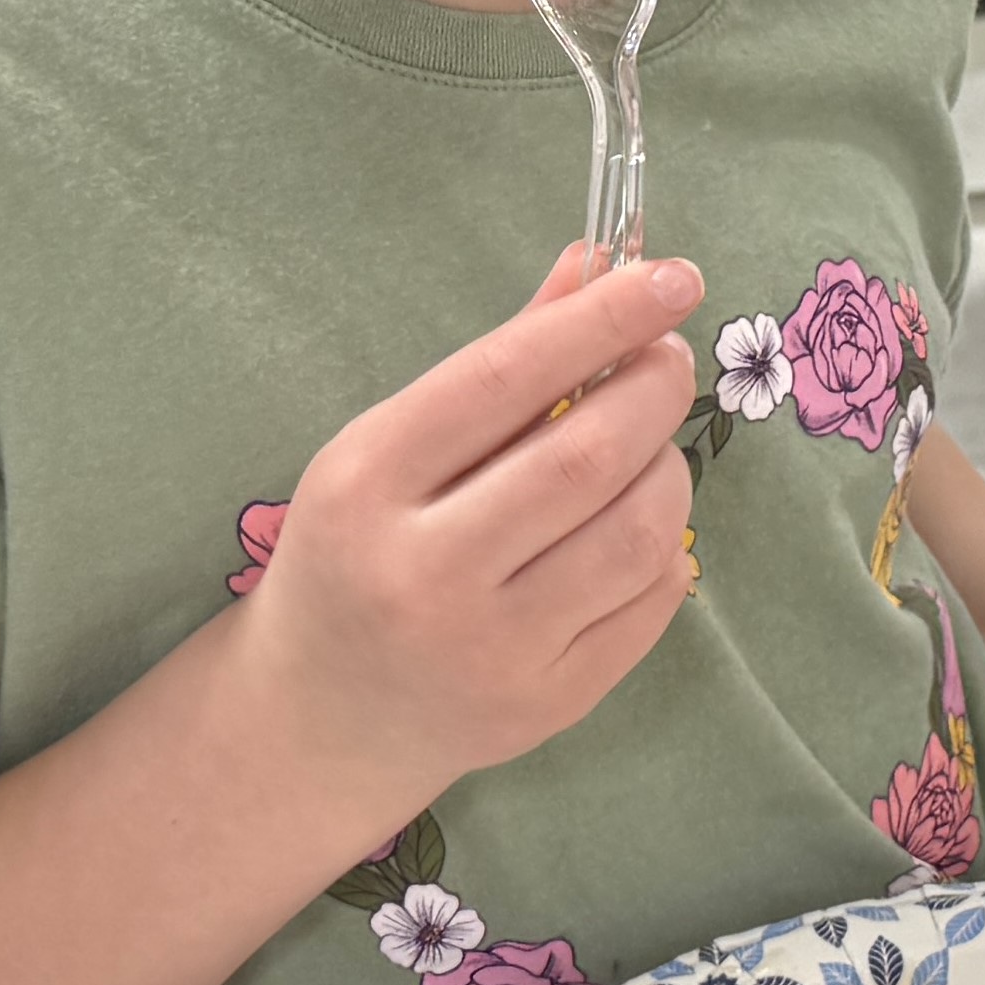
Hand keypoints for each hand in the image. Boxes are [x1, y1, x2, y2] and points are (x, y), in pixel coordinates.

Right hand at [235, 248, 705, 820]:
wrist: (311, 719)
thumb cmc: (356, 552)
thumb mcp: (389, 449)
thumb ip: (499, 361)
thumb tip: (595, 264)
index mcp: (367, 485)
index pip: (504, 379)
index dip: (601, 321)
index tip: (673, 277)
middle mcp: (424, 572)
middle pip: (589, 456)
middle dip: (655, 388)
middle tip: (667, 360)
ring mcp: (490, 650)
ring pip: (639, 532)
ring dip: (670, 467)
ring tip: (648, 448)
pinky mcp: (545, 704)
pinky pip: (653, 603)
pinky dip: (667, 546)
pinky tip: (636, 529)